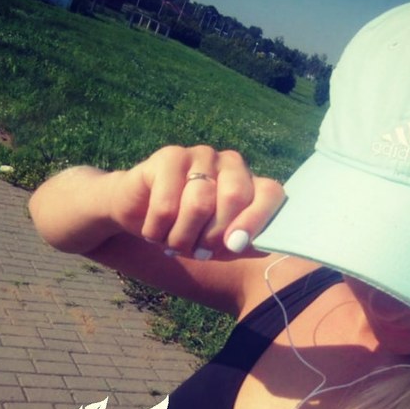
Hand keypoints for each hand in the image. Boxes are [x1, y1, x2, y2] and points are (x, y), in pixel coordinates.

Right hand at [118, 145, 284, 259]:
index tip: (235, 246)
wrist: (139, 214)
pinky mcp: (170, 156)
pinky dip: (158, 230)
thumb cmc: (188, 232)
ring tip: (172, 244)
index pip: (270, 194)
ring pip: (199, 204)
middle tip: (197, 252)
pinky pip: (167, 204)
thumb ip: (242, 245)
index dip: (256, 220)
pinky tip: (154, 232)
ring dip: (181, 238)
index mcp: (250, 185)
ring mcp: (201, 156)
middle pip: (234, 196)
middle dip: (213, 236)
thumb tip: (256, 245)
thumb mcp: (218, 246)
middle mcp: (231, 164)